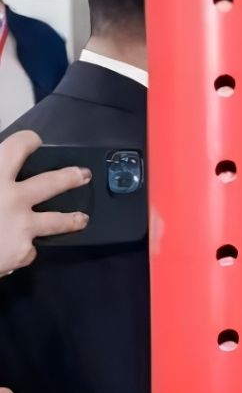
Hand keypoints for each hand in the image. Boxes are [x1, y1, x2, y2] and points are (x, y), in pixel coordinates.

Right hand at [1, 130, 90, 274]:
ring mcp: (21, 225)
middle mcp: (12, 198)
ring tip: (81, 218)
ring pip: (58, 221)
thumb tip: (2, 171)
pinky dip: (21, 249)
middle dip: (69, 177)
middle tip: (82, 175)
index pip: (16, 148)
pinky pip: (28, 249)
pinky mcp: (22, 251)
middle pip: (51, 182)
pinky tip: (14, 251)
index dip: (27, 142)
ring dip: (72, 219)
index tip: (33, 141)